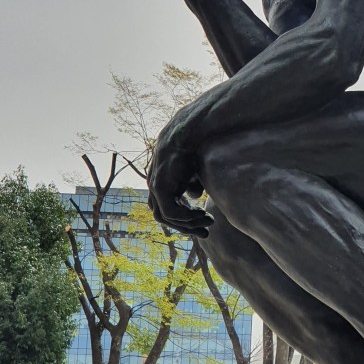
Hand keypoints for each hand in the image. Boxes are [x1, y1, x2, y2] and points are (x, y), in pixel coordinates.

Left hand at [147, 111, 213, 237]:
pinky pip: (170, 211)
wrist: (191, 131)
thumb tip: (193, 197)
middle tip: (206, 233)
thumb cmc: (196, 146)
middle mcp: (154, 185)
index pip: (167, 208)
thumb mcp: (195, 170)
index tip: (203, 223)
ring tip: (209, 222)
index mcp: (161, 181)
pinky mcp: (159, 186)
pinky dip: (186, 217)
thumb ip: (192, 184)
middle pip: (163, 216)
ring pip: (164, 217)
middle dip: (185, 227)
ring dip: (187, 224)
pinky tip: (202, 214)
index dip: (184, 218)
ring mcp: (154, 185)